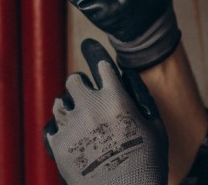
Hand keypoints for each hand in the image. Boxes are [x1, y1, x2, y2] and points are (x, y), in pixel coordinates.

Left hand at [44, 39, 167, 183]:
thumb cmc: (148, 161)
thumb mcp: (155, 125)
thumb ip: (140, 97)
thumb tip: (125, 77)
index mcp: (116, 97)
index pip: (99, 62)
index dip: (94, 51)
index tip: (89, 45)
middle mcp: (90, 106)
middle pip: (73, 80)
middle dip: (81, 85)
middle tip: (89, 95)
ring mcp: (72, 126)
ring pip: (60, 102)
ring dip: (71, 106)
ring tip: (81, 119)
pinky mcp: (58, 146)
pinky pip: (52, 126)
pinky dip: (61, 128)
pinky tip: (72, 135)